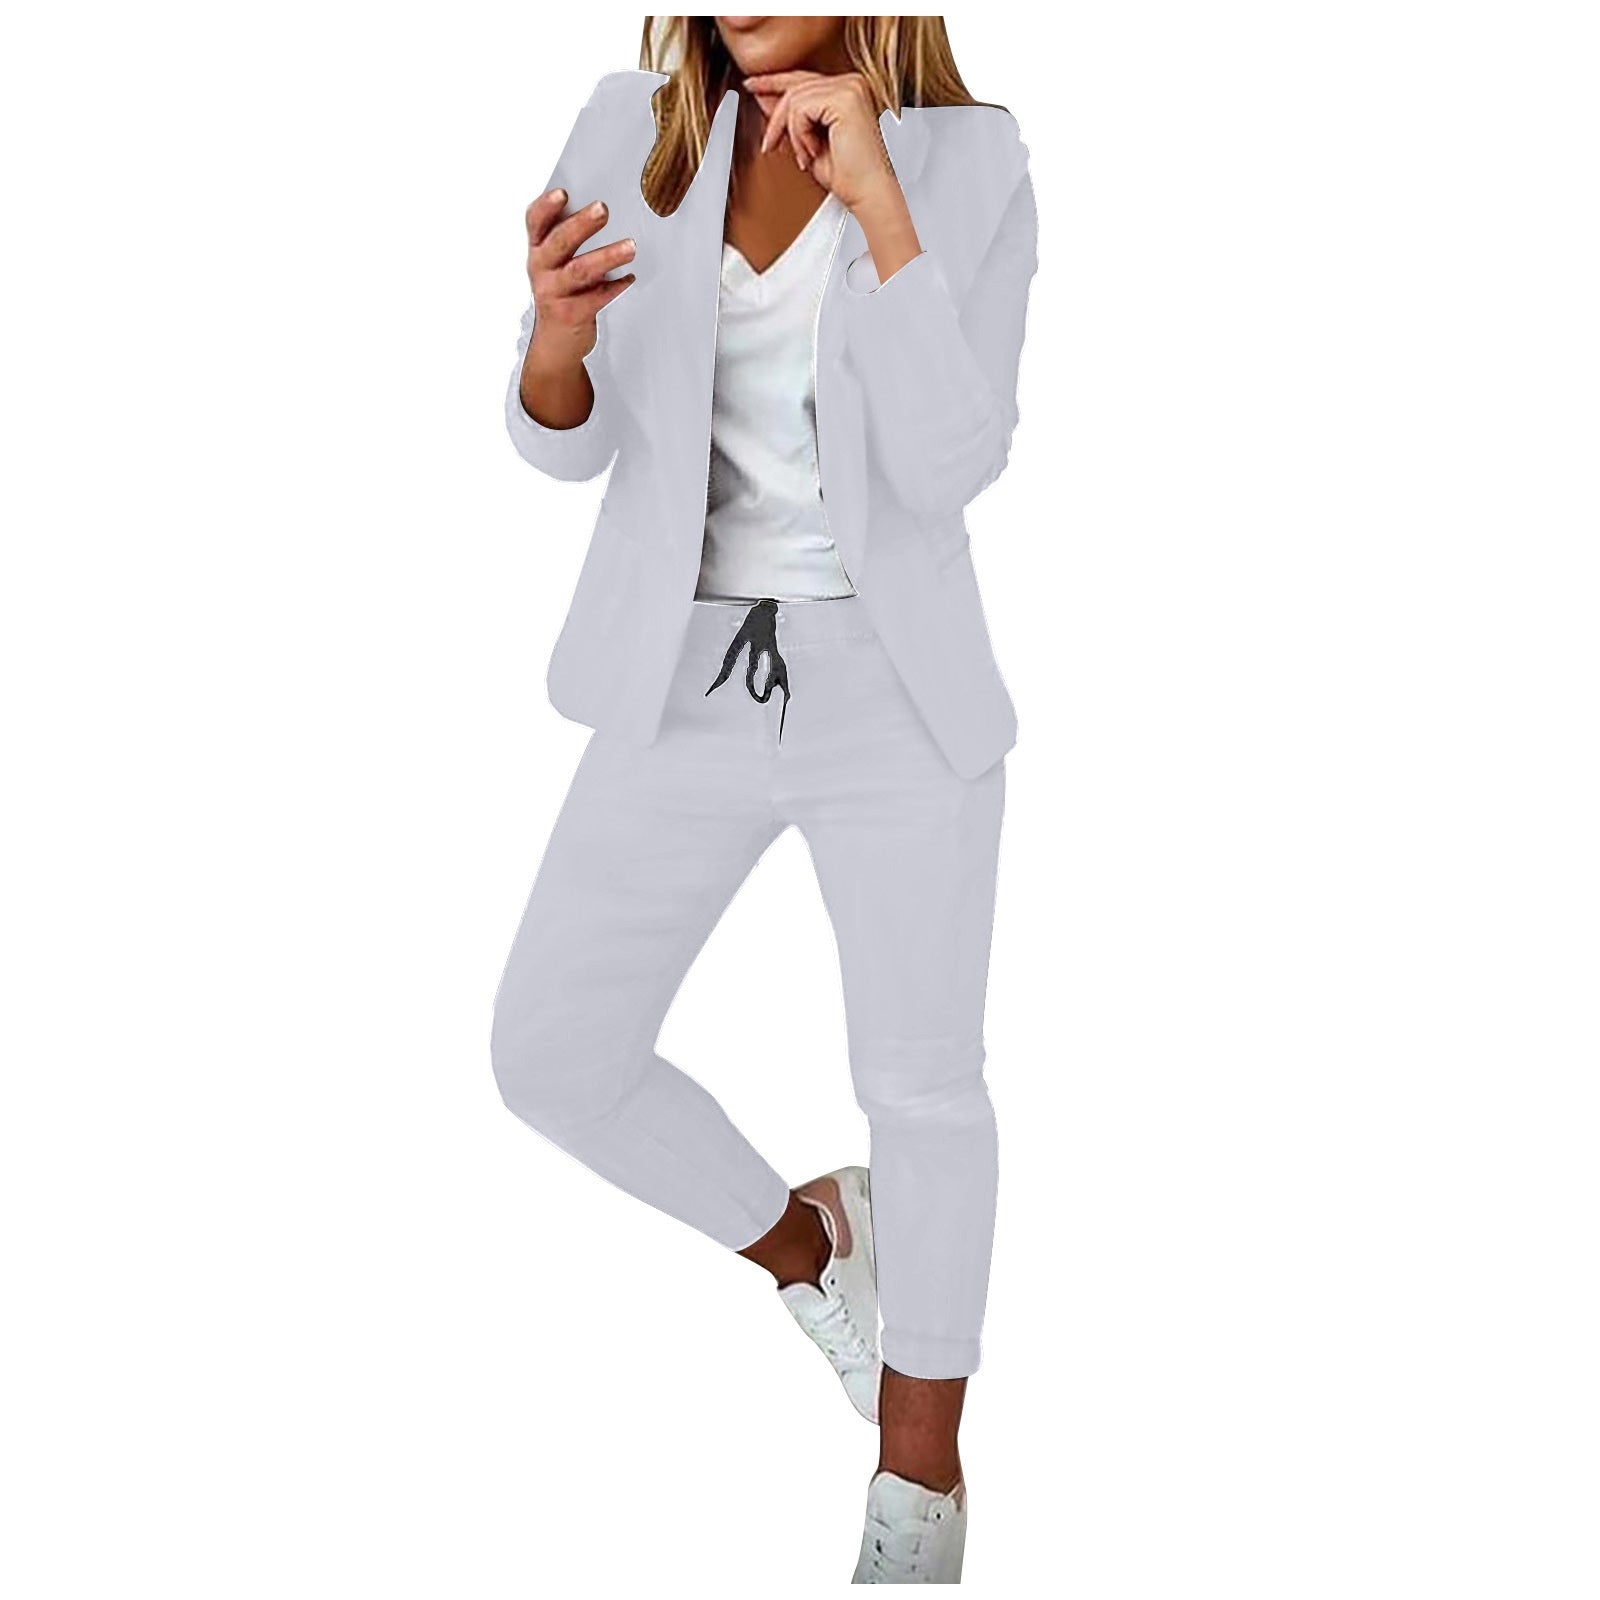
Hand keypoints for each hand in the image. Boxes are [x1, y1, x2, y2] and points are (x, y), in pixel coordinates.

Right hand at [524, 189, 635, 360]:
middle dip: (581, 224)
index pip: (534, 222)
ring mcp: (555, 292)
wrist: (555, 344)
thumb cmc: (561, 294)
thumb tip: (600, 211)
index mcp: (538, 250)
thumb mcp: (555, 265)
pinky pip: (597, 297)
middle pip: (559, 242)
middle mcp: (541, 269)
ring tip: (630, 246)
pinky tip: (629, 278)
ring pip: (580, 271)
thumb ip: (569, 239)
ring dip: (607, 256)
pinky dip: (616, 286)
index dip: (546, 206)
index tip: (562, 193)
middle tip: (603, 210)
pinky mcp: (572, 314)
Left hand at [743, 70, 921, 283]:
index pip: (803, 78)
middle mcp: (852, 82)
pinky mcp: (844, 98)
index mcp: (848, 89)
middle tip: (770, 143)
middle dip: (777, 119)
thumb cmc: (848, 176)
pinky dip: (800, 136)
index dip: (773, 82)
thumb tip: (766, 99)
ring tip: (805, 157)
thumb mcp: (809, 141)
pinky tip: (813, 152)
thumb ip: (792, 117)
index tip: (752, 86)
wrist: (868, 194)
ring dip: (792, 135)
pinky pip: (801, 109)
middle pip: (794, 87)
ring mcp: (850, 87)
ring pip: (794, 99)